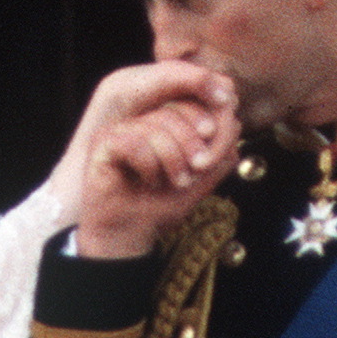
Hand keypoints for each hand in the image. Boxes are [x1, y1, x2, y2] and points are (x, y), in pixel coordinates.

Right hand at [47, 62, 240, 257]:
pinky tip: (148, 181)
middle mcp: (142, 120)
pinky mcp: (103, 142)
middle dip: (194, 143)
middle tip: (197, 171)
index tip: (210, 161)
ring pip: (157, 126)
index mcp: (165, 122)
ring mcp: (121, 129)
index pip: (193, 103)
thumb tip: (234, 122)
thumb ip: (221, 152)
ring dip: (174, 160)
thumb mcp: (203, 179)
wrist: (130, 234)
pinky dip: (149, 166)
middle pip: (176, 109)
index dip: (210, 127)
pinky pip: (135, 143)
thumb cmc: (162, 204)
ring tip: (175, 181)